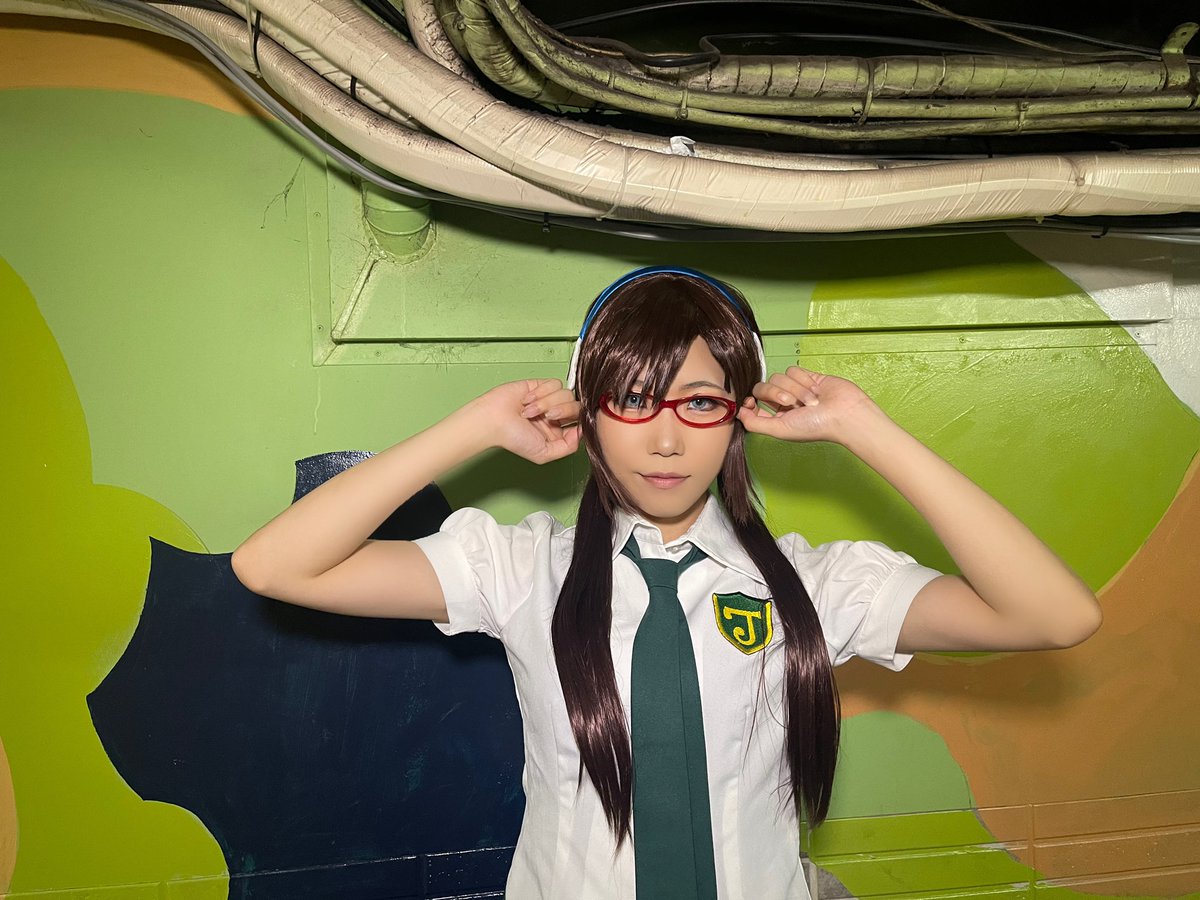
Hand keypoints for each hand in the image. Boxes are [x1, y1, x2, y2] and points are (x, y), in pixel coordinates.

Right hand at [469, 379, 581, 464]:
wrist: (493, 420)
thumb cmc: (512, 438)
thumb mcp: (543, 454)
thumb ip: (568, 447)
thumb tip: (582, 432)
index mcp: (558, 432)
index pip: (580, 422)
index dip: (577, 421)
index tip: (567, 425)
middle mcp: (555, 415)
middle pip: (576, 406)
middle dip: (563, 410)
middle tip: (548, 416)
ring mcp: (549, 399)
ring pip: (566, 394)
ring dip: (546, 403)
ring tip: (530, 411)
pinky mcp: (540, 385)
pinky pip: (554, 383)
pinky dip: (541, 392)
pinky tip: (527, 400)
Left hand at [736, 366, 877, 444]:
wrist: (845, 413)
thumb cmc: (817, 426)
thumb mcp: (780, 430)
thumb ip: (755, 424)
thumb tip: (738, 413)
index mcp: (777, 418)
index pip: (753, 405)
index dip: (749, 401)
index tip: (750, 402)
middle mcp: (784, 404)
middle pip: (764, 387)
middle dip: (776, 393)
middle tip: (791, 403)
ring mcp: (796, 389)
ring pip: (780, 377)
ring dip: (795, 389)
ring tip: (811, 402)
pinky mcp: (808, 376)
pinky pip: (793, 370)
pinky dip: (803, 380)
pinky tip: (816, 390)